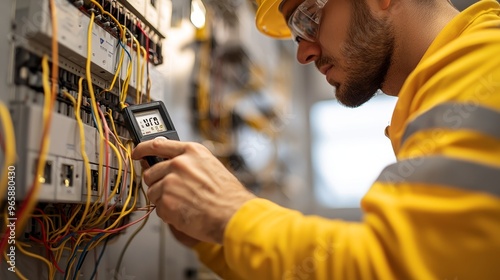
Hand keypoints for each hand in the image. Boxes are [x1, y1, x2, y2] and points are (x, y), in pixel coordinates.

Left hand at [132, 137, 255, 243]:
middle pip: (150, 172)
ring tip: (184, 203)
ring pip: (152, 191)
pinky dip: (168, 213)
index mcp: (191, 151)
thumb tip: (170, 163)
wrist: (232, 214)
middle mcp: (178, 164)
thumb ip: (189, 162)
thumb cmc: (227, 194)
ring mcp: (170, 182)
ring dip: (163, 199)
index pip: (157, 144)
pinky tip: (184, 212)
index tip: (137, 153)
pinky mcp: (166, 201)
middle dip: (157, 183)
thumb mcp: (210, 166)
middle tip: (174, 192)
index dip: (142, 149)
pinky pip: (158, 208)